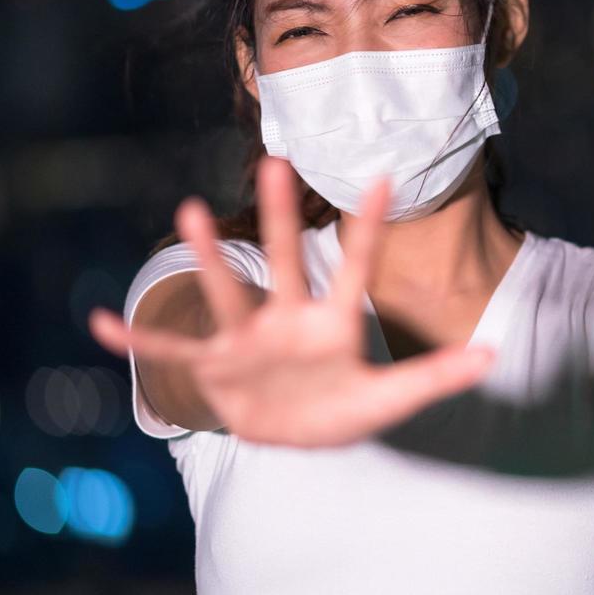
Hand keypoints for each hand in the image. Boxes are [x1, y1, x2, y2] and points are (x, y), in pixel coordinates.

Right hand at [88, 156, 495, 446]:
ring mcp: (248, 340)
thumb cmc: (342, 408)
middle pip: (285, 261)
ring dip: (209, 258)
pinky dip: (139, 342)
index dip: (369, 227)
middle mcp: (287, 319)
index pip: (356, 267)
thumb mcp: (391, 399)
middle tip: (277, 160)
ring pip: (228, 292)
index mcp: (334, 324)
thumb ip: (436, 376)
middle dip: (281, 218)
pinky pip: (172, 351)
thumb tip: (494, 356)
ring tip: (190, 211)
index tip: (384, 175)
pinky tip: (99, 323)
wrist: (293, 433)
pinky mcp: (215, 366)